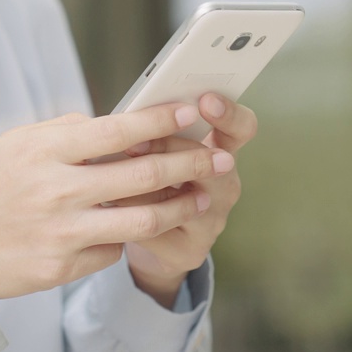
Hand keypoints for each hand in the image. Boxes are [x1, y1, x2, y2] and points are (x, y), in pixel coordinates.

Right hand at [0, 104, 236, 299]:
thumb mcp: (18, 144)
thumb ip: (69, 133)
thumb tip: (122, 125)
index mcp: (46, 150)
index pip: (120, 130)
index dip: (164, 120)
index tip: (194, 112)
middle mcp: (56, 191)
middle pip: (143, 175)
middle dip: (191, 164)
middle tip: (220, 158)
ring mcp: (60, 233)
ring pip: (142, 221)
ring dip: (180, 208)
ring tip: (202, 199)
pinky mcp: (60, 269)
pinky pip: (112, 251)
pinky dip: (127, 238)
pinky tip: (135, 229)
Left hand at [122, 94, 257, 307]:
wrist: (138, 234)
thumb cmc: (143, 179)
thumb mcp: (153, 148)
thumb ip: (151, 131)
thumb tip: (128, 115)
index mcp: (222, 151)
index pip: (242, 128)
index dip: (228, 114)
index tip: (206, 99)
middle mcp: (226, 186)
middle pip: (215, 163)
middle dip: (171, 148)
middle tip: (136, 143)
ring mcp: (214, 221)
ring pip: (187, 199)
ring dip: (147, 183)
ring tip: (114, 172)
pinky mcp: (192, 251)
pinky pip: (161, 229)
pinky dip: (132, 214)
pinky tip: (110, 205)